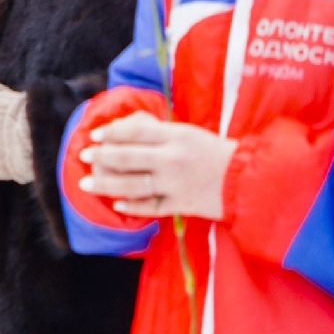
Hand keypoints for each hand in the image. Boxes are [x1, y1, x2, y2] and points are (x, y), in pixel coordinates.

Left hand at [78, 111, 236, 219]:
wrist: (251, 181)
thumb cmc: (216, 152)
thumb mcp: (189, 132)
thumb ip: (158, 131)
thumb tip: (124, 127)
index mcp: (177, 136)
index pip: (136, 131)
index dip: (111, 132)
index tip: (94, 134)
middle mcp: (173, 159)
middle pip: (128, 157)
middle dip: (101, 156)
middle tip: (83, 155)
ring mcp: (176, 184)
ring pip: (133, 185)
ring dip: (106, 184)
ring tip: (86, 183)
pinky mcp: (182, 205)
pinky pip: (151, 207)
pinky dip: (132, 206)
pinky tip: (116, 203)